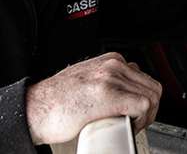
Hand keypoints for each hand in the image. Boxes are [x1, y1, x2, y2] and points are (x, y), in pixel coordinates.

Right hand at [25, 52, 161, 143]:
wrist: (35, 109)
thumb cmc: (56, 101)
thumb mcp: (87, 79)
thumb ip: (108, 80)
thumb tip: (126, 92)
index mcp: (110, 60)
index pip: (144, 78)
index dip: (144, 99)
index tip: (136, 113)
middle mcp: (113, 65)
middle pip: (151, 87)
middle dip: (148, 109)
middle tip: (136, 123)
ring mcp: (111, 78)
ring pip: (151, 96)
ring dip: (146, 116)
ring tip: (131, 126)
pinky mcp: (108, 95)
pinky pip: (142, 105)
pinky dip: (141, 120)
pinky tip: (128, 126)